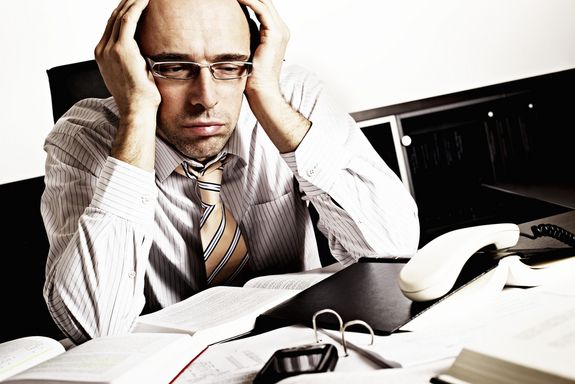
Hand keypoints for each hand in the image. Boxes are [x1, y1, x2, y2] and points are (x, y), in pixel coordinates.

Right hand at [94, 0, 159, 118]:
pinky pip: (128, 21)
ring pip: (120, 16)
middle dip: (127, 2)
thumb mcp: (134, 73)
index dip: (124, 11)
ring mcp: (109, 49)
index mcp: (103, 55)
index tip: (135, 2)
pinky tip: (145, 0)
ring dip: (132, 2)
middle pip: (114, 17)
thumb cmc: (141, 98)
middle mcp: (102, 50)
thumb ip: (134, 59)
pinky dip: (137, 8)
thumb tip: (145, 52)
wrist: (137, 111)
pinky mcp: (121, 50)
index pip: (112, 26)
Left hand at [237, 0, 289, 98]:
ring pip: (264, 1)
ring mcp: (280, 31)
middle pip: (265, 1)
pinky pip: (261, 9)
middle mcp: (281, 29)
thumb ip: (245, 33)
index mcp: (276, 32)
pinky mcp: (275, 34)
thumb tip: (232, 21)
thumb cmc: (252, 76)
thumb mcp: (247, 49)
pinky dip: (248, 1)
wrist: (261, 91)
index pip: (263, 6)